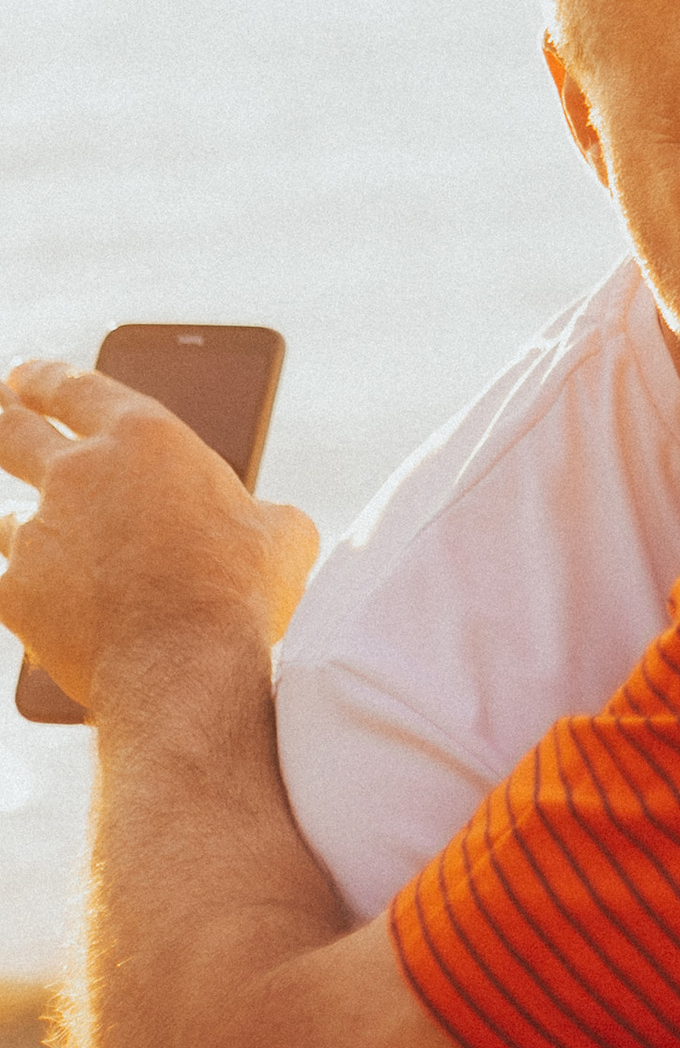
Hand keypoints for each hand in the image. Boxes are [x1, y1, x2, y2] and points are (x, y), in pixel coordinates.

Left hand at [0, 360, 317, 714]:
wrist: (185, 670)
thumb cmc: (241, 597)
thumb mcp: (283, 537)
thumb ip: (262, 514)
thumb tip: (271, 525)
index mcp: (142, 438)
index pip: (72, 387)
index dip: (41, 379)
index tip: (23, 377)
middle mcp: (77, 473)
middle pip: (11, 430)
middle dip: (3, 422)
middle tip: (1, 419)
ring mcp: (38, 533)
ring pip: (13, 521)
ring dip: (32, 532)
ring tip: (53, 554)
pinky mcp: (15, 592)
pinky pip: (9, 590)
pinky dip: (28, 601)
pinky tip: (52, 619)